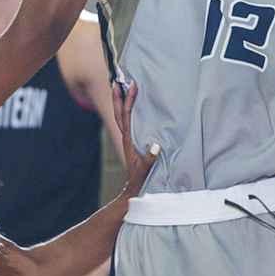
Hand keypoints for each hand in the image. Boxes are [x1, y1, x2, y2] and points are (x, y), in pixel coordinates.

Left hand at [115, 81, 159, 198]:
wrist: (134, 195)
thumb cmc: (140, 185)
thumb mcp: (145, 173)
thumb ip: (149, 160)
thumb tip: (156, 145)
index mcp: (129, 142)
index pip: (126, 116)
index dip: (128, 100)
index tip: (132, 86)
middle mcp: (127, 139)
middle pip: (119, 113)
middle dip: (119, 96)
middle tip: (120, 80)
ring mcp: (130, 142)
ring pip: (123, 118)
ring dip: (123, 103)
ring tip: (126, 89)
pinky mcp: (135, 145)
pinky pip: (131, 124)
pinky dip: (131, 113)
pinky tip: (139, 109)